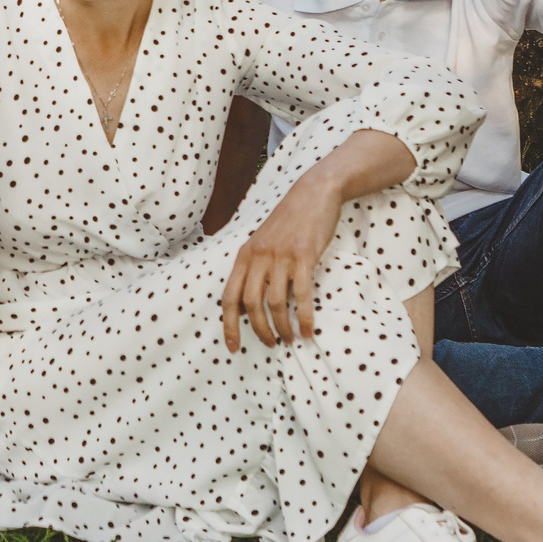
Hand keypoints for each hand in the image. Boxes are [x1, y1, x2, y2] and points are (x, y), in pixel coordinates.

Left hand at [221, 177, 339, 350]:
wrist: (313, 193)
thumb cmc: (288, 222)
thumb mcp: (262, 243)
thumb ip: (253, 270)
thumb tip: (246, 306)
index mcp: (244, 256)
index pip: (229, 297)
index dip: (229, 325)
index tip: (233, 347)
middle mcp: (259, 257)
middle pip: (251, 304)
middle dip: (260, 330)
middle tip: (270, 344)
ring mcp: (281, 256)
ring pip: (276, 303)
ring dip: (282, 327)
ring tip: (290, 339)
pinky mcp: (304, 256)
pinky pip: (302, 294)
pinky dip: (305, 316)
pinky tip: (308, 330)